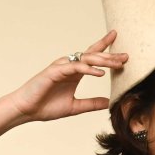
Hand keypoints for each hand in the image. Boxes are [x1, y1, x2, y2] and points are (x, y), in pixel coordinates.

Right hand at [10, 30, 128, 121]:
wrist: (27, 110)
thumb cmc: (46, 107)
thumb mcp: (75, 107)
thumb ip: (92, 103)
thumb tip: (109, 103)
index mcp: (75, 73)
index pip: (92, 57)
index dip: (105, 48)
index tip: (119, 43)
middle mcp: (69, 66)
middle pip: (93, 56)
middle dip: (110, 55)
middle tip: (126, 55)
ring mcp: (62, 67)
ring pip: (85, 59)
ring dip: (102, 60)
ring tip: (117, 63)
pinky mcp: (55, 71)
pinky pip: (74, 67)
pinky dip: (88, 69)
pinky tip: (99, 72)